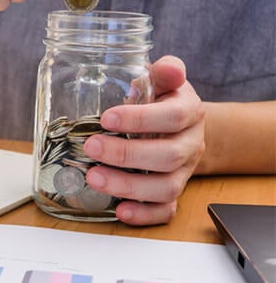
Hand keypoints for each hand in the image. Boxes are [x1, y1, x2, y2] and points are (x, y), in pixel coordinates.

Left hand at [83, 56, 205, 225]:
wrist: (181, 126)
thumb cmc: (163, 100)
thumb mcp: (163, 80)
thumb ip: (163, 71)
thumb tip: (166, 66)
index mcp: (189, 112)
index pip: (173, 117)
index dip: (140, 120)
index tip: (106, 119)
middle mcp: (190, 145)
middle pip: (168, 157)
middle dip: (126, 155)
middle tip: (91, 148)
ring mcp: (183, 172)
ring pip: (166, 188)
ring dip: (128, 186)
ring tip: (94, 177)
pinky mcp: (173, 193)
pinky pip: (166, 211)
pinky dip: (144, 215)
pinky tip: (120, 211)